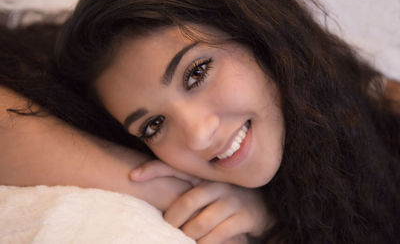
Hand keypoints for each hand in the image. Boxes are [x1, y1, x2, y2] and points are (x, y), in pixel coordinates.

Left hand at [130, 160, 270, 242]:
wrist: (261, 208)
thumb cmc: (224, 200)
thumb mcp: (206, 191)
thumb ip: (185, 190)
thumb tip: (154, 198)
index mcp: (204, 176)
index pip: (176, 168)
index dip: (154, 169)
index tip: (132, 176)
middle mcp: (218, 185)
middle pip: (188, 201)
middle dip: (173, 218)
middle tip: (167, 228)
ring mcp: (232, 200)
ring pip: (201, 223)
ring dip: (188, 236)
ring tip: (183, 239)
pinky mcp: (245, 217)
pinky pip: (219, 235)